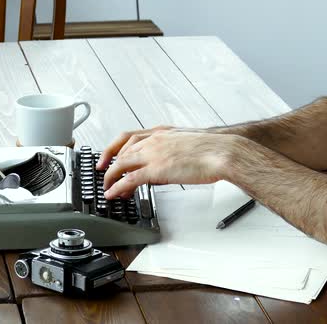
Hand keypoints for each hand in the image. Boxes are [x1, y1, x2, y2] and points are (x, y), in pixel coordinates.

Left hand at [101, 130, 240, 198]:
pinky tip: (114, 193)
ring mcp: (154, 154)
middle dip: (109, 164)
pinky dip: (118, 186)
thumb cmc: (212, 148)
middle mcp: (154, 140)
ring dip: (111, 177)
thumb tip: (166, 164)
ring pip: (122, 164)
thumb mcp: (186, 143)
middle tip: (103, 176)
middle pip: (122, 151)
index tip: (107, 156)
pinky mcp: (157, 169)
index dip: (114, 148)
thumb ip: (171, 150)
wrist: (223, 151)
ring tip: (107, 189)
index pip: (128, 137)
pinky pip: (129, 179)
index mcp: (160, 132)